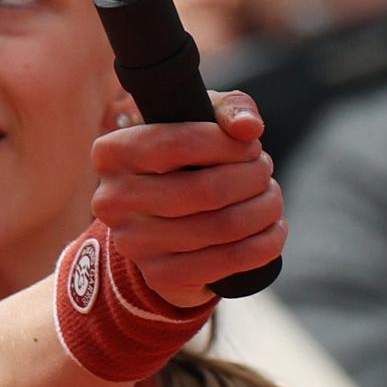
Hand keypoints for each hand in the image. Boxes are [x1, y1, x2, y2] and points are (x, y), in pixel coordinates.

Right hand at [89, 88, 283, 309]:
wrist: (161, 225)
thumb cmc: (186, 160)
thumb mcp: (201, 122)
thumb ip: (229, 109)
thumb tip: (249, 128)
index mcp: (113, 153)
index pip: (179, 143)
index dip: (228, 144)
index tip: (251, 146)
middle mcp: (113, 200)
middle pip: (207, 190)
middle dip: (253, 177)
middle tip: (264, 171)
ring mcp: (134, 244)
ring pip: (223, 226)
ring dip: (264, 208)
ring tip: (271, 197)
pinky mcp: (161, 276)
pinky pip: (230, 261)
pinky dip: (265, 243)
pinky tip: (273, 229)